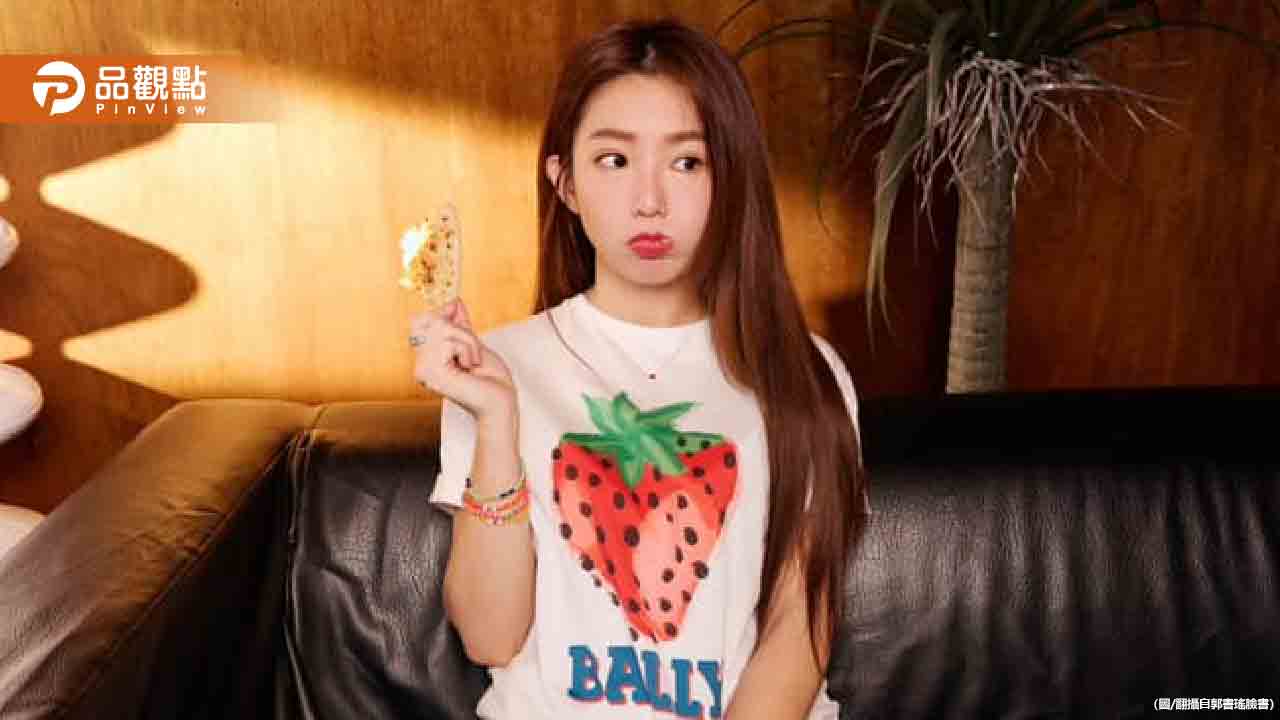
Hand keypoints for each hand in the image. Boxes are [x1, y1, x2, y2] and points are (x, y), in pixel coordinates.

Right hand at [409, 299, 515, 422]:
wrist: (501, 402)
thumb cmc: (491, 380)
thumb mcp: (474, 344)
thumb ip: (460, 325)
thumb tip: (453, 301)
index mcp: (428, 361)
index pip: (421, 322)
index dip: (441, 313)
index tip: (458, 313)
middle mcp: (421, 366)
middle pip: (431, 321)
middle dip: (460, 330)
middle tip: (473, 353)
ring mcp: (423, 370)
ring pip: (441, 328)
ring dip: (467, 341)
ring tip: (473, 362)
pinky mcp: (432, 373)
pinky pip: (448, 340)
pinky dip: (467, 348)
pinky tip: (470, 368)